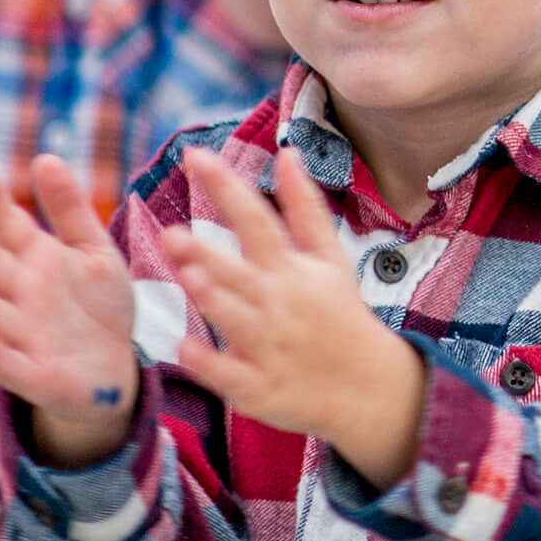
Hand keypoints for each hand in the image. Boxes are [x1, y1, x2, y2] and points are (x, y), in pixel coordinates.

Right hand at [0, 156, 140, 466]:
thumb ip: (70, 210)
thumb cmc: (98, 306)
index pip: (7, 228)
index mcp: (32, 262)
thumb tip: (45, 156)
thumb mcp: (93, 252)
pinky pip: (8, 366)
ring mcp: (21, 336)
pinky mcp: (33, 376)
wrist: (115, 368)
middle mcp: (18, 296)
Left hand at [161, 149, 424, 480]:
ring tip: (188, 277)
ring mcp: (269, 347)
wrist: (369, 387)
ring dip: (214, 299)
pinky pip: (230, 375)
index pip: (257, 219)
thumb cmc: (339, 314)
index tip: (196, 155)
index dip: (227, 187)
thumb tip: (287, 152)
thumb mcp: (330, 258)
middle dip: (208, 254)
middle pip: (240, 272)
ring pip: (235, 321)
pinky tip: (184, 348)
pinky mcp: (260, 388)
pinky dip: (209, 363)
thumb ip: (304, 207)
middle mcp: (278, 303)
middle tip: (171, 234)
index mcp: (293, 269)